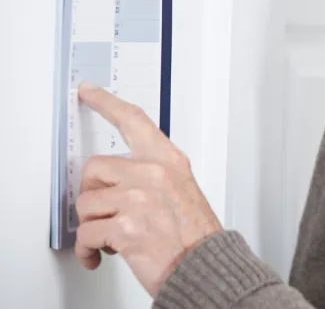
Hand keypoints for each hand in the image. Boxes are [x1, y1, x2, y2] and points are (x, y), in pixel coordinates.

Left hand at [74, 83, 222, 296]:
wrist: (205, 266)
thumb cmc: (194, 236)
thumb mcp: (181, 190)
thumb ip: (151, 176)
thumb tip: (115, 181)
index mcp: (169, 161)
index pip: (133, 121)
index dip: (107, 104)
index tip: (90, 92)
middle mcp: (153, 173)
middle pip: (94, 168)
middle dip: (94, 195)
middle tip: (107, 212)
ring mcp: (138, 198)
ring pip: (86, 204)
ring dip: (92, 226)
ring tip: (111, 238)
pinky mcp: (125, 225)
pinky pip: (85, 233)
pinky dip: (88, 249)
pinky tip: (101, 254)